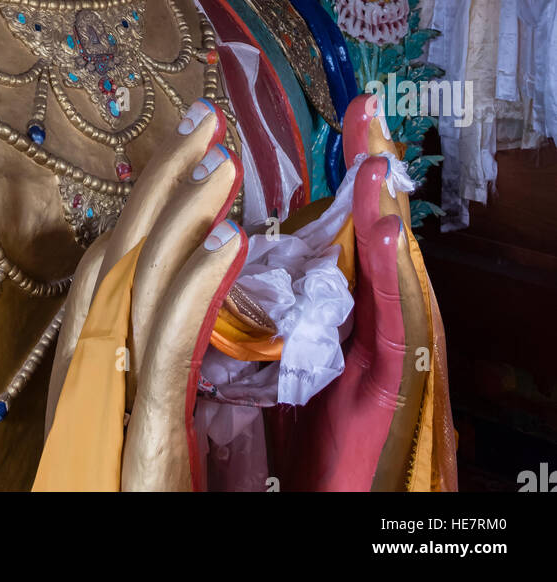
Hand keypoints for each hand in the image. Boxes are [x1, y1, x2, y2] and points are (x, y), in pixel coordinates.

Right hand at [44, 99, 246, 491]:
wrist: (116, 546)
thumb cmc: (131, 501)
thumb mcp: (149, 424)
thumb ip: (162, 364)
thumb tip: (198, 299)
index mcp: (89, 366)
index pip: (114, 262)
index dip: (148, 198)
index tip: (187, 149)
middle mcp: (84, 374)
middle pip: (118, 253)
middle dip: (159, 180)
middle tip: (203, 118)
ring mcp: (103, 404)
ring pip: (136, 284)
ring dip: (182, 213)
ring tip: (223, 161)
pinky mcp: (137, 439)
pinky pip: (166, 347)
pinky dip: (195, 286)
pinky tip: (230, 241)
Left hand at [278, 95, 429, 490]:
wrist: (318, 499)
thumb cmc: (293, 447)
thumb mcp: (265, 369)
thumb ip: (255, 315)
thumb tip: (221, 258)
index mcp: (326, 315)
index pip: (332, 233)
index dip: (339, 175)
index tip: (344, 114)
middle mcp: (356, 327)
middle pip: (363, 237)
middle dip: (367, 171)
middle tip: (366, 109)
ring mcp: (375, 356)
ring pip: (380, 269)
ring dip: (379, 209)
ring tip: (376, 157)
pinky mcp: (382, 389)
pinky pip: (388, 326)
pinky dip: (386, 275)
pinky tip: (380, 231)